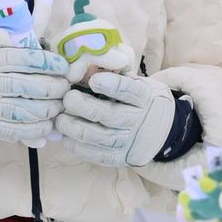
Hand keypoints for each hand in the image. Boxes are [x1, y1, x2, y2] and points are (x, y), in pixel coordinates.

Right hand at [0, 45, 68, 144]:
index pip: (30, 60)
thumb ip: (14, 49)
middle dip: (58, 88)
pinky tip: (47, 123)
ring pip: (33, 110)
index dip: (51, 63)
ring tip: (58, 105)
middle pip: (36, 87)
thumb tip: (47, 54)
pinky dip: (40, 129)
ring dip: (52, 109)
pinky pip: (23, 130)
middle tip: (65, 87)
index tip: (63, 67)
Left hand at [54, 71, 178, 166]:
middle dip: (85, 107)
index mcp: (144, 97)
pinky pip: (100, 156)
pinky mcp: (122, 157)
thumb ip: (114, 74)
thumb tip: (83, 64)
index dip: (113, 86)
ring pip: (102, 137)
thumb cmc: (135, 98)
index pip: (131, 91)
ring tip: (60, 119)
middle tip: (68, 99)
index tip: (94, 81)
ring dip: (76, 129)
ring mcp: (132, 141)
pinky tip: (66, 138)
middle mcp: (140, 120)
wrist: (161, 128)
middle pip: (112, 116)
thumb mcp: (134, 81)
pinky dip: (80, 148)